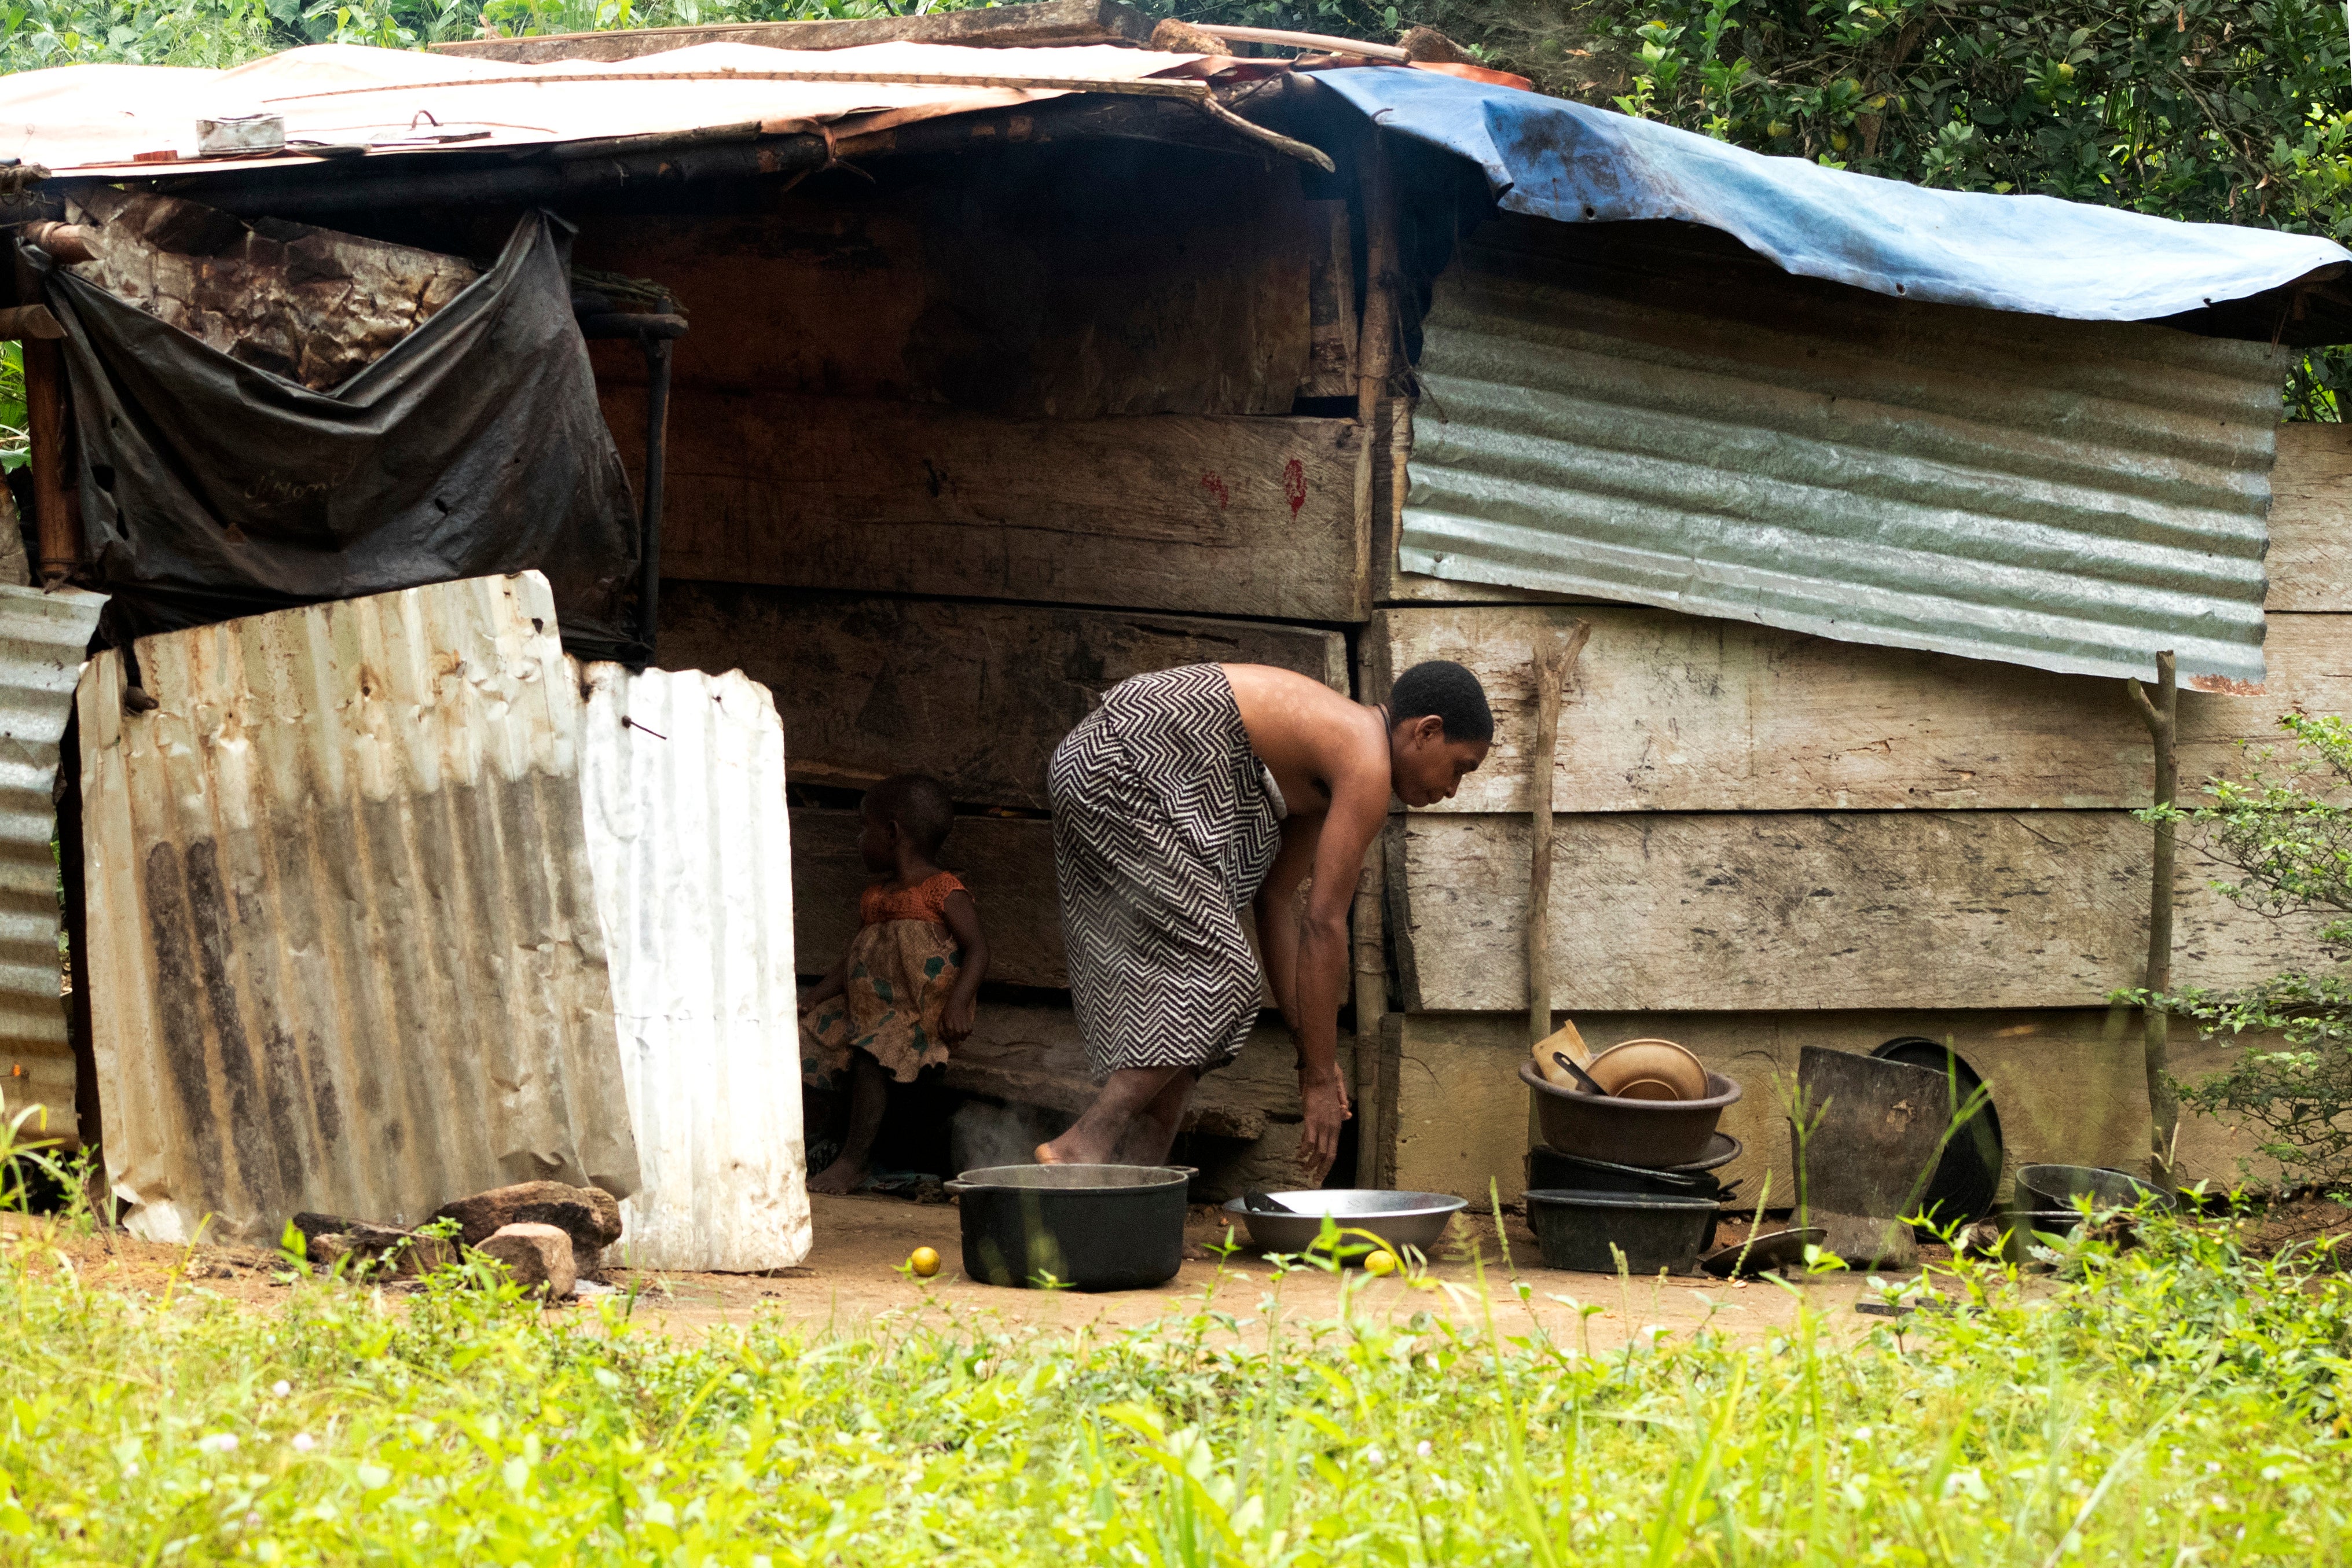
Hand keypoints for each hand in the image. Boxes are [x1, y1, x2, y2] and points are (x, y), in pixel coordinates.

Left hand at [941, 995, 974, 1046]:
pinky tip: (962, 1030)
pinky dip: (966, 1033)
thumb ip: (941, 1030)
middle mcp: (957, 1028)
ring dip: (960, 1037)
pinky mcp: (969, 1024)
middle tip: (953, 1040)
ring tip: (957, 1034)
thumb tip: (943, 1038)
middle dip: (954, 1041)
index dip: (948, 1040)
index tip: (948, 1040)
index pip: (949, 1039)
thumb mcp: (940, 1020)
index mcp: (949, 1027)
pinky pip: (968, 1033)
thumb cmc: (947, 1011)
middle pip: (956, 1040)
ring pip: (963, 1038)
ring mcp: (964, 1027)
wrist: (958, 1003)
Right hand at [1297, 1067, 1351, 1183]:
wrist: (1322, 1078)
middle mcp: (1332, 1129)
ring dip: (1311, 1164)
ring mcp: (1322, 1126)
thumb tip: (1348, 1114)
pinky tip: (1298, 1155)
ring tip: (1304, 1170)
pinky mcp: (1312, 1121)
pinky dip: (1304, 1151)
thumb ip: (1341, 1111)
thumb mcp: (1338, 1102)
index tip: (1322, 1173)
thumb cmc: (1328, 1088)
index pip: (1334, 1151)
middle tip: (1315, 1179)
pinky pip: (1308, 1141)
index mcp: (1337, 1126)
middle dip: (1321, 1170)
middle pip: (1328, 1156)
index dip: (1328, 1165)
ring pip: (1319, 1152)